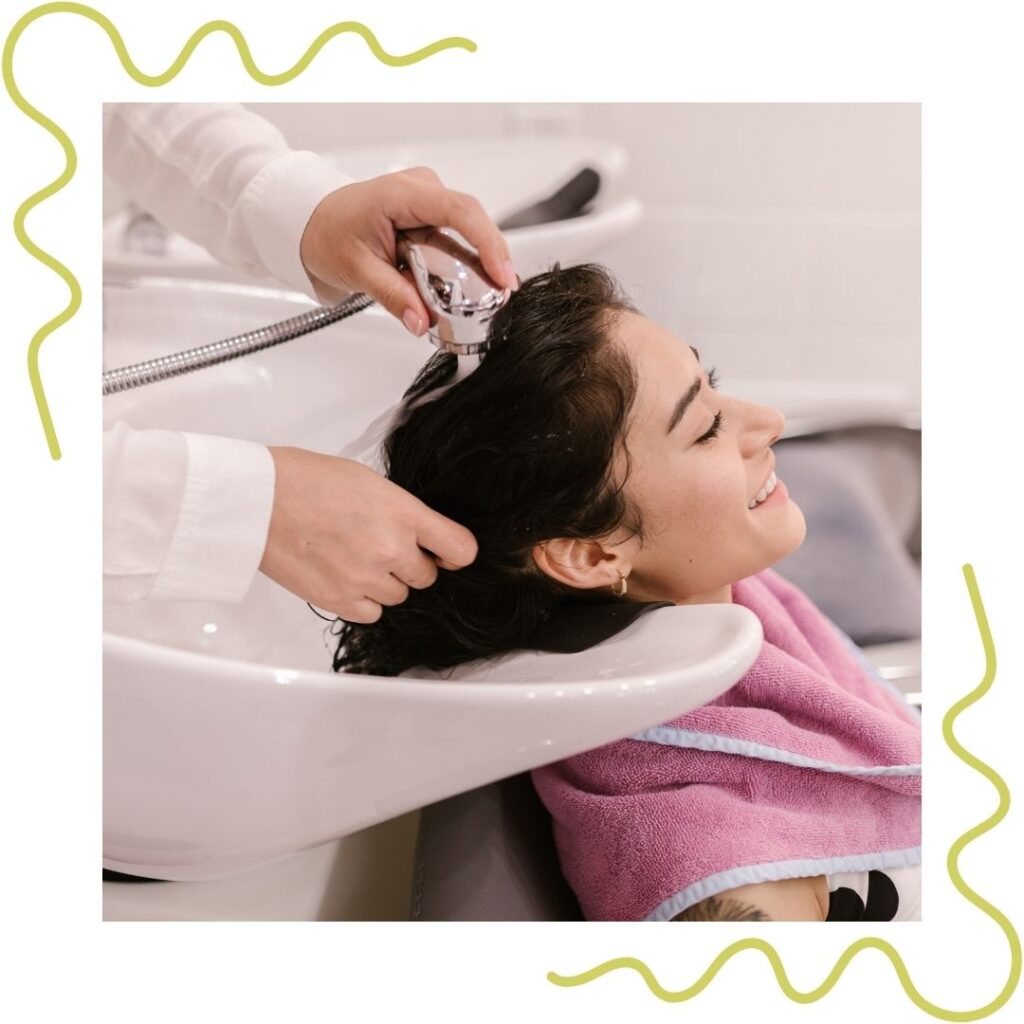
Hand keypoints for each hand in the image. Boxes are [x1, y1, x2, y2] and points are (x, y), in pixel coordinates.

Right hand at [258, 446, 476, 622]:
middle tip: (381, 546)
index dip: (455, 553)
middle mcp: (391, 549)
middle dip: (410, 564)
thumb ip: (400, 512)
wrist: (258, 499)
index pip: (460, 548)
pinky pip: (371, 613)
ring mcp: (365, 578)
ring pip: (398, 597)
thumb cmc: (306, 480)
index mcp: (403, 513)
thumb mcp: (369, 482)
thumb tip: (417, 534)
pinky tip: (344, 576)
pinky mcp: (338, 599)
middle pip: (426, 577)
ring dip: (385, 583)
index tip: (446, 553)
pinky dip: (363, 600)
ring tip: (355, 558)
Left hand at [299, 166, 517, 334]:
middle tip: (503, 294)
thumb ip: (393, 297)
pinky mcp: (430, 216)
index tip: (502, 275)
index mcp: (402, 194)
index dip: (488, 242)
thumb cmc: (328, 233)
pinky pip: (456, 239)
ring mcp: (428, 201)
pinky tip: (471, 285)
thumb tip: (421, 321)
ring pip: (467, 232)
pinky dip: (464, 262)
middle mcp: (422, 190)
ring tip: (489, 295)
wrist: (310, 222)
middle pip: (472, 221)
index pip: (459, 211)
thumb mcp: (357, 270)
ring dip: (478, 264)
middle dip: (491, 258)